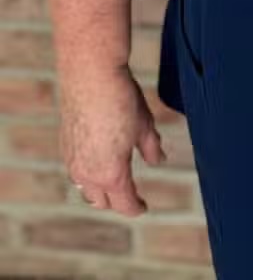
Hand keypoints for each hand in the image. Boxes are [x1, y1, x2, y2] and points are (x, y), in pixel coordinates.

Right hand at [58, 65, 166, 216]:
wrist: (90, 74)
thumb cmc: (121, 98)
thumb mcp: (144, 125)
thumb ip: (151, 147)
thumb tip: (158, 160)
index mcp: (112, 174)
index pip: (124, 204)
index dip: (136, 208)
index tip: (143, 207)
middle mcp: (88, 174)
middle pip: (102, 202)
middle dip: (117, 201)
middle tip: (130, 196)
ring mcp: (72, 161)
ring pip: (85, 189)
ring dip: (99, 190)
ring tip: (113, 182)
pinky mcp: (64, 146)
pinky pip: (75, 172)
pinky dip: (87, 174)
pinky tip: (97, 161)